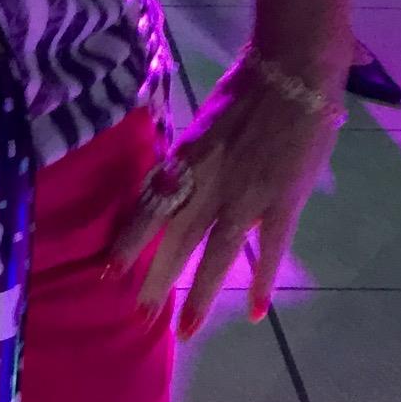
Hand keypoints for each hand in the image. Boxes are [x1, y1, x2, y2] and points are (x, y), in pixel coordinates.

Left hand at [109, 54, 343, 338]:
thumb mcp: (203, 120)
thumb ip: (191, 154)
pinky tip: (257, 313)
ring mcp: (247, 194)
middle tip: (139, 311)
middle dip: (156, 276)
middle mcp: (209, 181)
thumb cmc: (248, 86)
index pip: (150, 206)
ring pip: (217, 254)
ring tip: (186, 330)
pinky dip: (264, 282)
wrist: (292, 71)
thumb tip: (174, 176)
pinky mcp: (282, 201)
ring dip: (201, 295)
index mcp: (186, 158)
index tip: (108, 269)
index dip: (129, 239)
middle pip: (176, 237)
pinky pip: (271, 249)